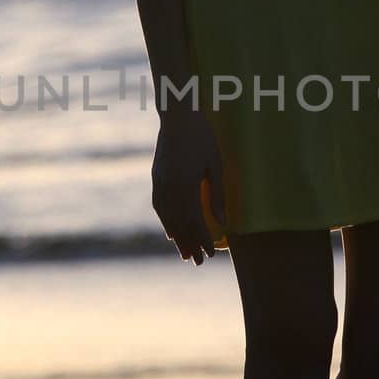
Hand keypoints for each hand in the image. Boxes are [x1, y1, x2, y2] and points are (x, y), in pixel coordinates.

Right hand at [152, 107, 226, 264]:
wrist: (177, 117)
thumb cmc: (203, 138)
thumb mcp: (215, 166)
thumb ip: (218, 196)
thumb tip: (223, 223)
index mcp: (186, 185)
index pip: (194, 221)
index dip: (201, 239)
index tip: (209, 254)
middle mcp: (170, 188)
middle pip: (179, 224)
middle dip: (189, 245)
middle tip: (197, 262)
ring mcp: (160, 183)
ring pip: (167, 218)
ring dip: (176, 238)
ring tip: (183, 254)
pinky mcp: (156, 178)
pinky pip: (159, 207)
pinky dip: (165, 222)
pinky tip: (170, 232)